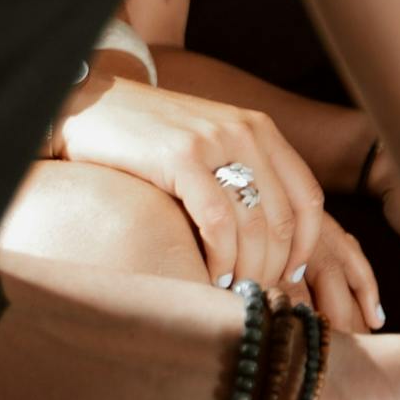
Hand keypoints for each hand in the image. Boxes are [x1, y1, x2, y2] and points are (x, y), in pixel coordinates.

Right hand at [56, 78, 325, 300]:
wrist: (91, 104)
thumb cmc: (148, 138)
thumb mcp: (208, 146)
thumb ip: (241, 176)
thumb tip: (270, 242)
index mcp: (261, 130)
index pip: (308, 198)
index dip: (307, 245)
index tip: (291, 278)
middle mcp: (246, 132)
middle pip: (283, 218)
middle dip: (274, 267)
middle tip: (257, 295)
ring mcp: (215, 142)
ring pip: (254, 224)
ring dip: (248, 269)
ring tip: (232, 294)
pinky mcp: (180, 156)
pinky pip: (217, 220)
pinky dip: (220, 257)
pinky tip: (211, 276)